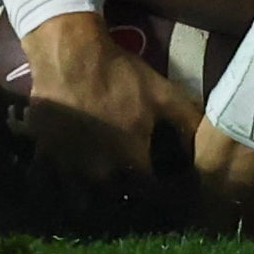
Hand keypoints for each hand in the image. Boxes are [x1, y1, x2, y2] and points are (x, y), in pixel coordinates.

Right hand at [20, 11, 192, 183]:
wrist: (70, 53)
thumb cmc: (119, 74)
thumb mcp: (163, 93)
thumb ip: (189, 122)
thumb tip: (209, 146)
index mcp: (133, 162)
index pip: (154, 194)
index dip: (162, 193)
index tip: (166, 189)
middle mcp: (100, 174)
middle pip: (116, 199)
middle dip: (124, 198)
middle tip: (130, 187)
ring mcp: (67, 166)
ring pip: (79, 198)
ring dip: (88, 197)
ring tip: (94, 190)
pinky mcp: (43, 152)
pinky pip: (48, 177)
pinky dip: (56, 178)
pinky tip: (62, 170)